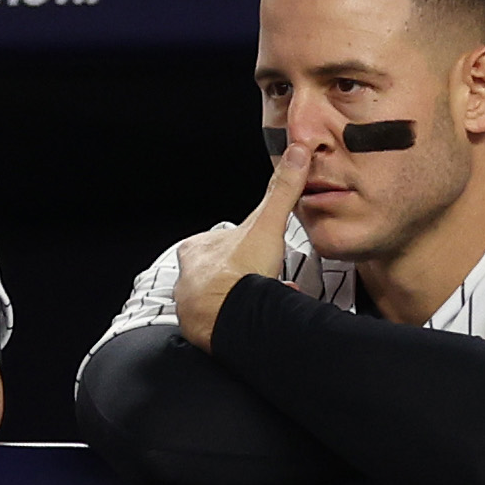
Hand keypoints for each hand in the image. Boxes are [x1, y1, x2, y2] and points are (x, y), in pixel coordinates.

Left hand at [172, 141, 307, 348]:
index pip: (220, 240)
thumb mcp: (267, 224)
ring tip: (268, 295)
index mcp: (196, 249)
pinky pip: (225, 321)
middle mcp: (187, 276)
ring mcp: (192, 305)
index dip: (246, 244)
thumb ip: (282, 190)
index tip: (262, 249)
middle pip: (222, 269)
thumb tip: (297, 153)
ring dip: (247, 296)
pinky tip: (262, 315)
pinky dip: (244, 318)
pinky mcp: (201, 330)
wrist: (227, 320)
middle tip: (268, 274)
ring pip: (223, 296)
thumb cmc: (240, 273)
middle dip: (247, 273)